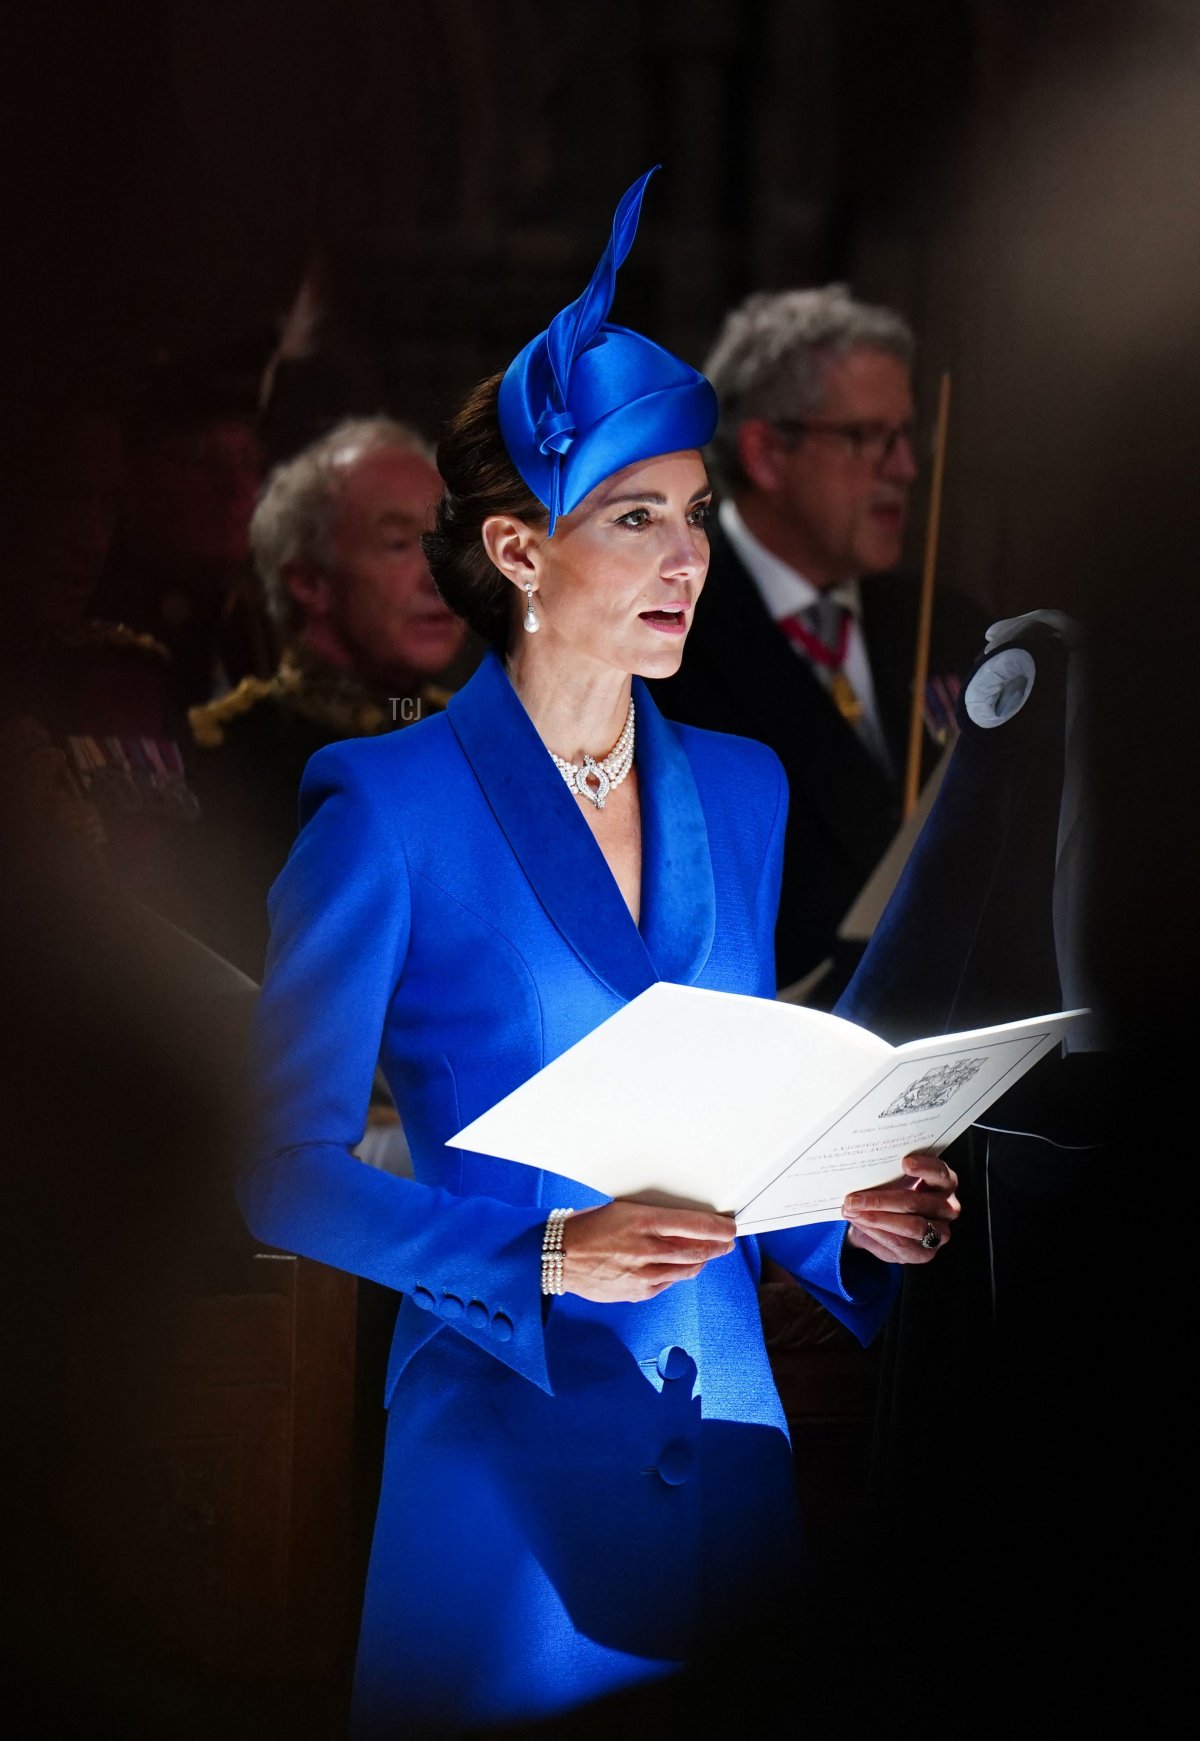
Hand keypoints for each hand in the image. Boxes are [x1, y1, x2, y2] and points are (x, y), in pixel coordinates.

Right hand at [561, 1201, 736, 1302]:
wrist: (559, 1256)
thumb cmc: (589, 1227)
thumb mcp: (623, 1210)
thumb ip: (655, 1218)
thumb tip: (684, 1223)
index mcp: (644, 1221)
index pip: (696, 1226)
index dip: (720, 1228)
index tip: (730, 1227)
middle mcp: (648, 1249)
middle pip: (698, 1250)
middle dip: (718, 1246)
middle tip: (727, 1241)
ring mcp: (644, 1274)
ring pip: (688, 1269)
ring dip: (702, 1261)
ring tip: (710, 1254)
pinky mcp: (638, 1292)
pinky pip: (669, 1283)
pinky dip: (678, 1274)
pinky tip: (680, 1268)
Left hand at [842, 1151, 959, 1265]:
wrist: (881, 1223)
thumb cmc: (890, 1193)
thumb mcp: (891, 1180)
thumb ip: (887, 1173)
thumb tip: (862, 1167)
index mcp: (944, 1183)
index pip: (941, 1174)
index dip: (925, 1167)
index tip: (905, 1162)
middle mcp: (948, 1208)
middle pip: (917, 1203)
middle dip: (881, 1200)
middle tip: (853, 1199)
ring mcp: (941, 1232)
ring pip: (912, 1226)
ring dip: (878, 1219)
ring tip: (853, 1212)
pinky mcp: (927, 1253)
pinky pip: (902, 1244)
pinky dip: (877, 1233)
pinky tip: (861, 1224)